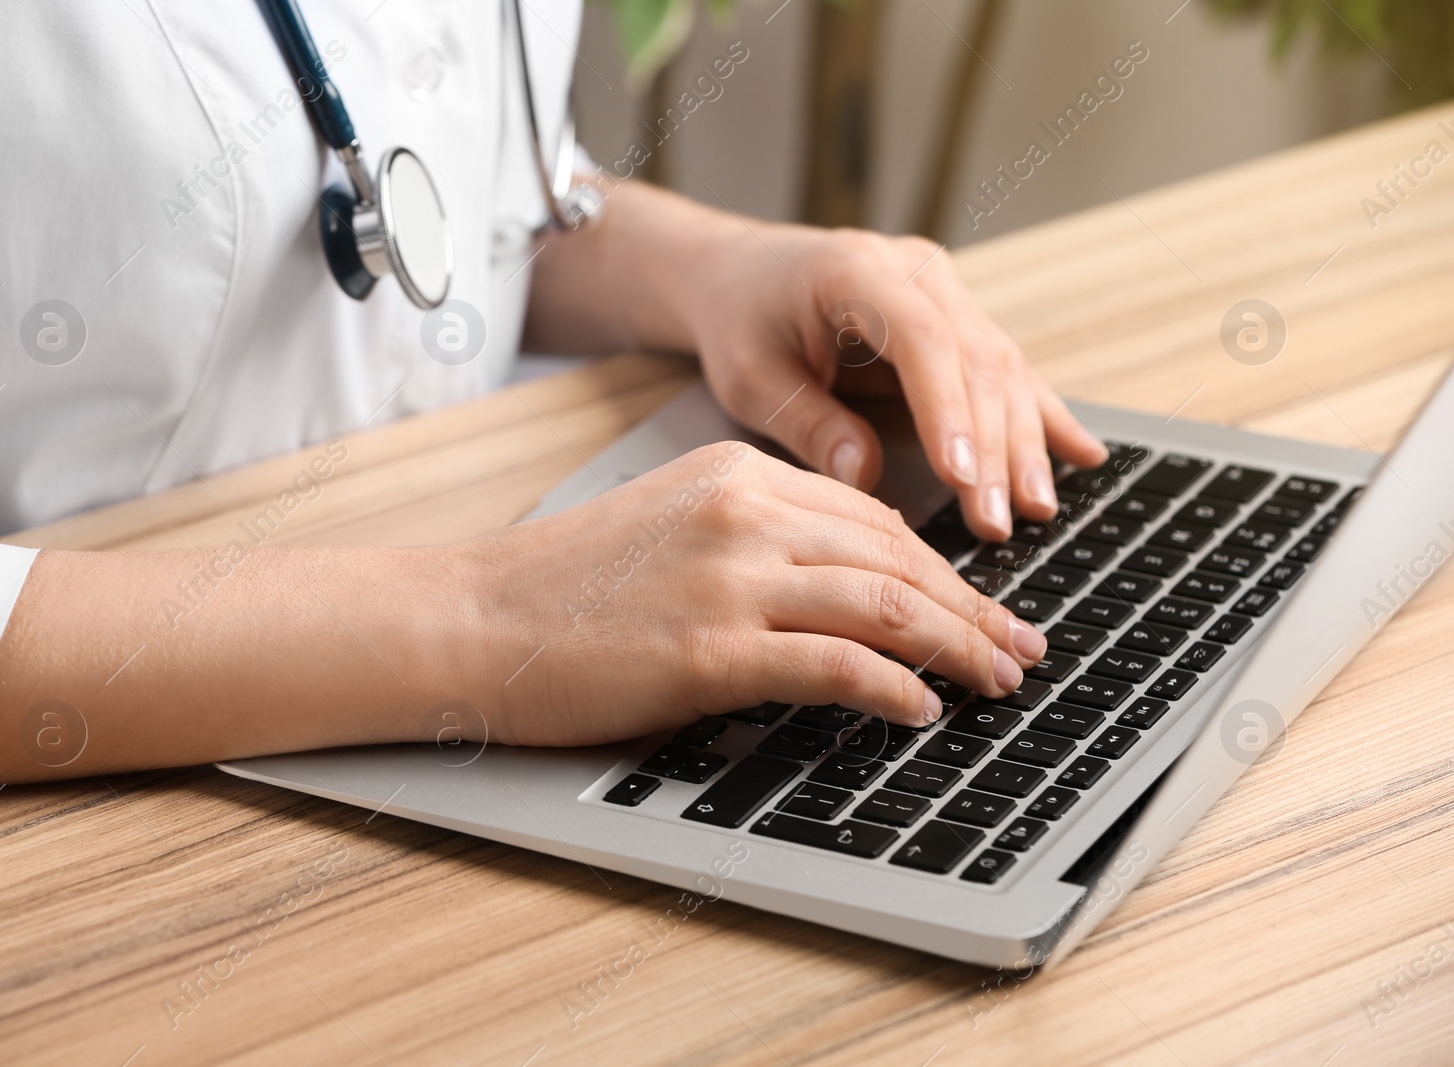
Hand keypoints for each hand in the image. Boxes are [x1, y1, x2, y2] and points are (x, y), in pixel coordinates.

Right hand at [448, 442, 1047, 746]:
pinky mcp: (711, 648)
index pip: (871, 517)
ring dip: (955, 647)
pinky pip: (835, 665)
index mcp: (736, 473)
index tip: (978, 602)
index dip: (939, 567)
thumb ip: (754, 542)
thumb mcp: (669, 528)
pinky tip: (922, 708)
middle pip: (895, 557)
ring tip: (998, 680)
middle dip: (971, 608)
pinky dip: (891, 688)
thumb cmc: (559, 586)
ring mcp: (729, 578)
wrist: (471, 617)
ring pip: (883, 605)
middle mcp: (744, 512)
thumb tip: (842, 596)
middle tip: (1020, 647)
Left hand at [678, 221, 1108, 540]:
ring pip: (1004, 369)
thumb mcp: (750, 376)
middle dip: (992, 448)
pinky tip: (1083, 454)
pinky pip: (1007, 371)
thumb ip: (807, 422)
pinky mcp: (959, 319)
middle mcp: (916, 273)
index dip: (949, 411)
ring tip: (1037, 510)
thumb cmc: (739, 322)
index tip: (962, 477)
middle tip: (997, 522)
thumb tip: (862, 476)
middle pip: (977, 360)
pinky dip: (1042, 417)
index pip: (923, 341)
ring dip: (1023, 444)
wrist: (741, 275)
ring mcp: (945, 292)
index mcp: (859, 271)